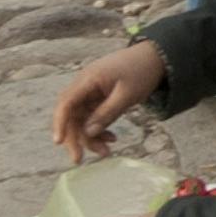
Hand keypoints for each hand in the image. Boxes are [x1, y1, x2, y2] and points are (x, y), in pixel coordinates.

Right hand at [54, 44, 170, 152]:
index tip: (58, 142)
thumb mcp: (127, 94)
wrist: (157, 57)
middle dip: (75, 138)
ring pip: (82, 119)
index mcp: (88, 80)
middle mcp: (84, 86)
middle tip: (79, 159)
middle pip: (71, 115)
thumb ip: (107, 113)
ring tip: (106, 152)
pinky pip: (92, 117)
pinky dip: (99, 129)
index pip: (66, 103)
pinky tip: (111, 139)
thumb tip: (88, 133)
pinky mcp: (98, 98)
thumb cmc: (142, 71)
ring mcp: (90, 92)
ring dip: (90, 137)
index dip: (59, 123)